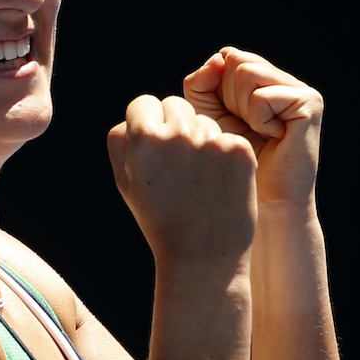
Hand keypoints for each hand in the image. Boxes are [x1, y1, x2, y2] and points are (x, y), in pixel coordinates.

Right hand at [107, 94, 256, 267]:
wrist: (202, 256)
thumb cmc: (159, 219)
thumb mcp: (125, 181)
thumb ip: (121, 139)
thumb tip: (137, 113)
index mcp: (143, 138)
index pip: (144, 103)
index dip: (147, 124)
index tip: (153, 148)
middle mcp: (176, 132)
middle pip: (175, 105)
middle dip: (175, 127)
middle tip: (178, 166)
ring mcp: (210, 140)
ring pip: (204, 121)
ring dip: (201, 140)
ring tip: (199, 180)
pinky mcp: (238, 150)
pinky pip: (227, 137)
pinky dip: (226, 156)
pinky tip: (220, 182)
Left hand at [184, 47, 323, 205]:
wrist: (258, 197)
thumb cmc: (231, 157)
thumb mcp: (206, 113)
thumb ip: (202, 82)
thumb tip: (220, 57)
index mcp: (261, 78)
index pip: (226, 56)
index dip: (216, 88)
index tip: (229, 118)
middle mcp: (282, 79)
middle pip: (236, 61)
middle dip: (229, 99)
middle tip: (247, 127)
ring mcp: (299, 88)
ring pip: (247, 74)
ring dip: (243, 109)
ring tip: (259, 131)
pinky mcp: (309, 103)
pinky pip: (262, 97)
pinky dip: (258, 121)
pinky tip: (273, 137)